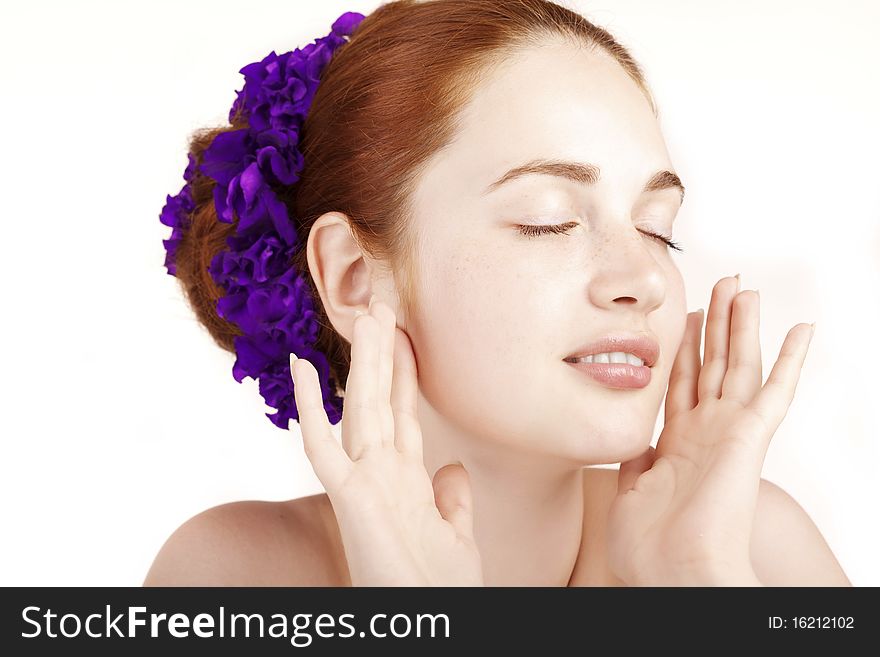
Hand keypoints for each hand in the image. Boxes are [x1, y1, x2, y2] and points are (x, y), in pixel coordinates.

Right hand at [289, 295, 483, 585]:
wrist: (426, 621)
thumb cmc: (436, 589)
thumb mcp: (455, 536)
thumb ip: (451, 500)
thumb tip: (453, 467)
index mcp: (406, 481)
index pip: (403, 416)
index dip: (404, 376)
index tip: (408, 338)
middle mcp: (382, 474)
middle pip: (381, 400)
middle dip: (383, 354)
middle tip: (385, 306)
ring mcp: (363, 482)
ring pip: (359, 407)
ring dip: (362, 361)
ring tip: (366, 314)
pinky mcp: (350, 498)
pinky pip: (323, 445)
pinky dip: (311, 406)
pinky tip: (304, 366)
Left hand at [606, 275, 814, 585]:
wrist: (672, 574)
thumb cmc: (648, 548)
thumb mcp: (630, 494)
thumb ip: (635, 463)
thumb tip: (634, 443)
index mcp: (676, 444)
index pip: (683, 383)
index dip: (687, 349)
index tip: (687, 315)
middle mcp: (706, 432)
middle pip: (713, 365)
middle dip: (715, 324)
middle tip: (720, 284)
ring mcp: (730, 433)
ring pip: (740, 365)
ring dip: (742, 325)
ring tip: (744, 288)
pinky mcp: (751, 437)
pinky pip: (777, 390)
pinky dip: (793, 358)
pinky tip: (804, 327)